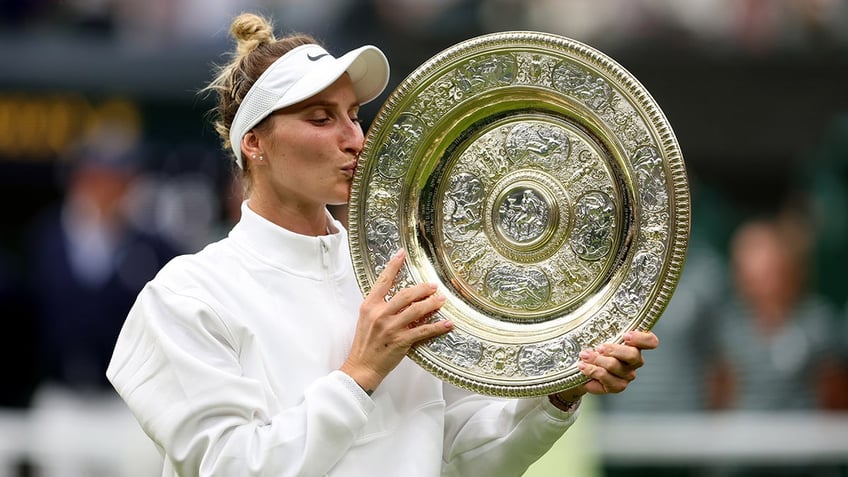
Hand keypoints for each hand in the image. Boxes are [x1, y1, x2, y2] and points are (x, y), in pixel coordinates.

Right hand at [341, 249, 452, 392]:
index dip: (394, 265)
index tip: (402, 254)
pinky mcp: (401, 341)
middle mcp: (380, 314)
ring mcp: (390, 328)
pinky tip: (447, 323)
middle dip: (423, 288)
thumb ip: (381, 307)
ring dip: (432, 304)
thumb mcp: (367, 320)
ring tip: (442, 299)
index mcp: (370, 306)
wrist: (361, 366)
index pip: (383, 281)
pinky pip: (423, 330)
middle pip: (406, 294)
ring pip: (416, 310)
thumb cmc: (365, 344)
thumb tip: (402, 298)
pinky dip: (438, 326)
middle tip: (433, 285)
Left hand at [550, 330, 658, 403]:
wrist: (580, 369)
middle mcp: (634, 361)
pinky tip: (583, 369)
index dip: (642, 339)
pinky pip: (607, 381)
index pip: (650, 341)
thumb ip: (600, 324)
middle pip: (633, 355)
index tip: (626, 335)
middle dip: (613, 350)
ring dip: (597, 361)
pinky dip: (592, 373)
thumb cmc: (592, 346)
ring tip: (583, 356)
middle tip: (597, 347)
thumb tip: (591, 308)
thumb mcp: (596, 333)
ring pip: (616, 367)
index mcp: (634, 344)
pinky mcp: (616, 387)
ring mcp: (626, 375)